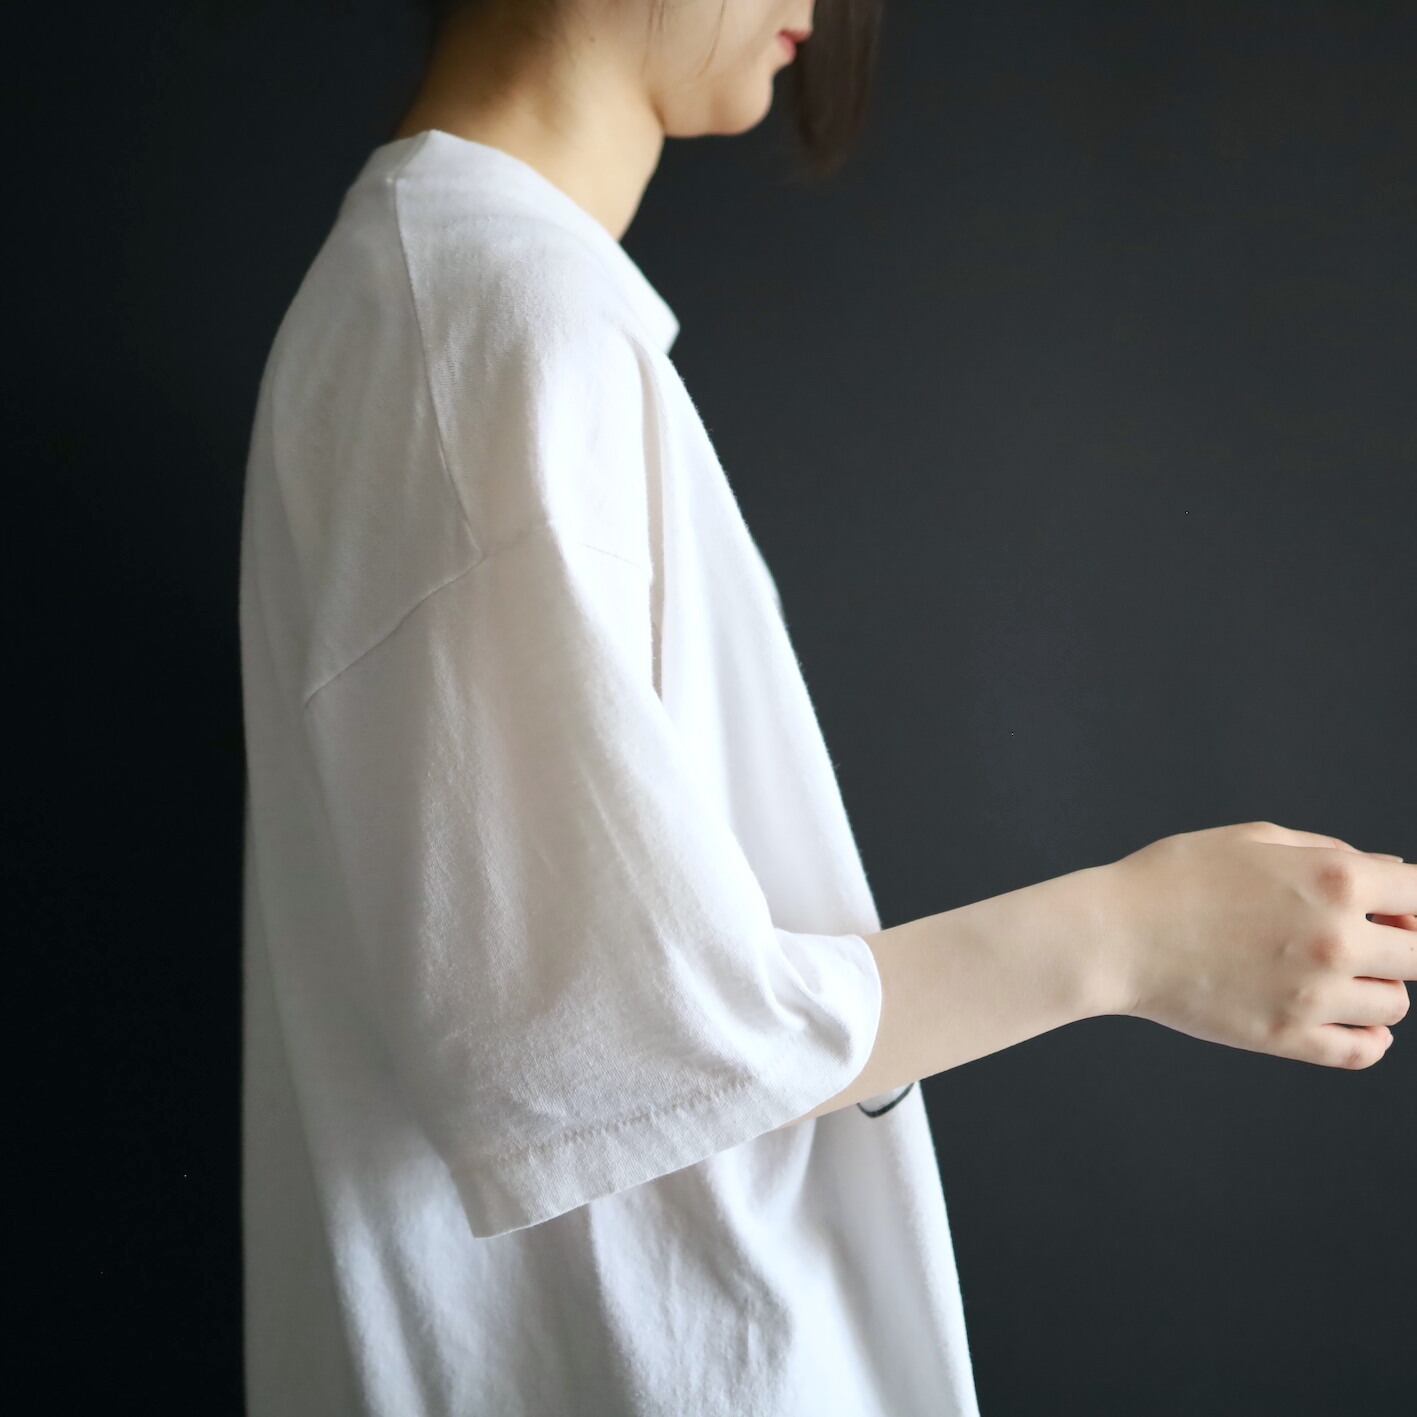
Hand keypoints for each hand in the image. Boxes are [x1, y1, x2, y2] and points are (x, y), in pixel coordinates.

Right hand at [1103, 820, 1414, 1068]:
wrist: (1113, 935)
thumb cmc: (1171, 879)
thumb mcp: (1250, 838)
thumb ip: (1328, 850)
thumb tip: (1389, 871)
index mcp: (1333, 877)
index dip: (1414, 902)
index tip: (1396, 907)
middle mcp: (1337, 937)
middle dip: (1399, 945)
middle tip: (1363, 941)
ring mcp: (1315, 992)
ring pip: (1395, 1005)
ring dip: (1376, 989)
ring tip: (1333, 977)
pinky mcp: (1287, 1036)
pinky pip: (1362, 1052)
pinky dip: (1369, 1040)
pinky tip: (1349, 1021)